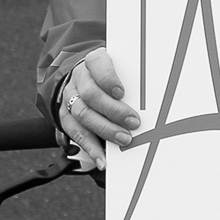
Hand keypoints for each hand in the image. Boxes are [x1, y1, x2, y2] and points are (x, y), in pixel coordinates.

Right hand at [56, 47, 138, 168]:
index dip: (108, 79)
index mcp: (94, 61)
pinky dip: (90, 147)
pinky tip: (102, 158)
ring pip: (82, 114)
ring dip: (104, 130)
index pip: (97, 64)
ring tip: (123, 139)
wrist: (84, 77)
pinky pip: (75, 134)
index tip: (122, 92)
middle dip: (113, 111)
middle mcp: (79, 78)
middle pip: (91, 94)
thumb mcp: (121, 69)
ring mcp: (70, 97)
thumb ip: (132, 79)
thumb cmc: (110, 75)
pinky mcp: (65, 116)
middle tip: (133, 123)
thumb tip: (153, 99)